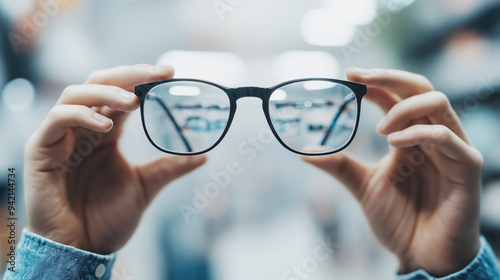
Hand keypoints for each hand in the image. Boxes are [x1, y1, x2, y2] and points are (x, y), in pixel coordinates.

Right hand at [24, 64, 206, 253]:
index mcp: (105, 134)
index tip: (171, 73)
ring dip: (106, 92)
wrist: (82, 250)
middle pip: (99, 84)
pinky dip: (81, 115)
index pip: (122, 95)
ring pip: (75, 94)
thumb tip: (204, 155)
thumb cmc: (107, 219)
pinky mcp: (41, 150)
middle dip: (128, 75)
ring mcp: (61, 137)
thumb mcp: (146, 187)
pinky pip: (57, 120)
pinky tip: (106, 124)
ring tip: (134, 100)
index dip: (142, 80)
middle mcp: (83, 129)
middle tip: (157, 73)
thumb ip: (170, 167)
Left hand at [302, 68, 482, 275]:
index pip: (396, 96)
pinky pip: (446, 135)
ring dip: (402, 106)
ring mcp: (452, 148)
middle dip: (388, 77)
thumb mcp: (363, 186)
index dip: (375, 81)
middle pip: (420, 87)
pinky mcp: (466, 166)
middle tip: (359, 77)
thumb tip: (303, 152)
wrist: (423, 255)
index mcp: (410, 136)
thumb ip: (339, 165)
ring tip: (379, 129)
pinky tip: (393, 143)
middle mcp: (432, 136)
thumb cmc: (400, 220)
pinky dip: (417, 132)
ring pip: (437, 102)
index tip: (348, 75)